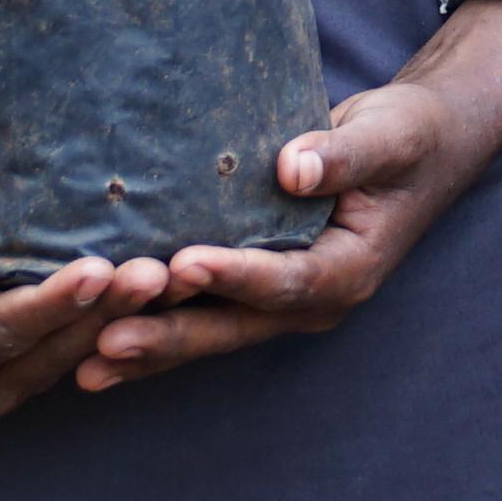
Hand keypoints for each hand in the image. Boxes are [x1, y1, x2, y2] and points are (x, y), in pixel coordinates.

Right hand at [0, 75, 171, 417]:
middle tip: (160, 272)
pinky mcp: (42, 351)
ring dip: (134, 315)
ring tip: (182, 274)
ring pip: (86, 344)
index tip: (99, 270)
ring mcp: (16, 372)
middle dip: (111, 312)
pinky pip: (95, 333)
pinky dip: (130, 311)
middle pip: (59, 344)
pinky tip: (178, 277)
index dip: (54, 302)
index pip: (7, 328)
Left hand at [69, 0, 501, 392]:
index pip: (287, 280)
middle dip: (171, 334)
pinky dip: (152, 329)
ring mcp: (279, 301)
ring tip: (87, 363)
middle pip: (234, 325)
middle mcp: (311, 299)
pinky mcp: (252, 290)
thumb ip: (344, 153)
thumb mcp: (389, 137)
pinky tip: (94, 346)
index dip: (236, 275)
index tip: (185, 263)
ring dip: (150, 347)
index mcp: (349, 270)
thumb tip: (294, 169)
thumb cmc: (405, 137)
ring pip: (208, 332)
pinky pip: (199, 316)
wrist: (415, 149)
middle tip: (110, 339)